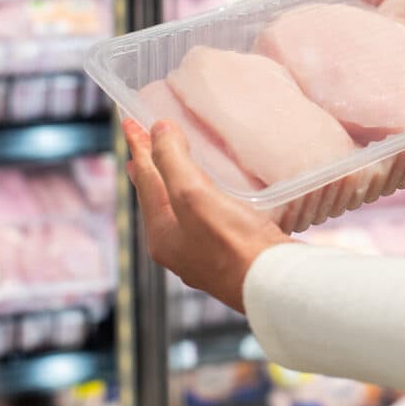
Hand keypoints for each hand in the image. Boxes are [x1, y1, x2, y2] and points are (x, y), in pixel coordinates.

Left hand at [122, 119, 294, 312]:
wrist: (275, 283)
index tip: (129, 122)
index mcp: (162, 235)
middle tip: (141, 147)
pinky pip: (207, 216)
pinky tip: (216, 192)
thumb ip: (171, 160)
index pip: (145, 181)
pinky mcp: (232, 253)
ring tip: (173, 165)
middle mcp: (179, 248)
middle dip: (151, 169)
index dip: (139, 148)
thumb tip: (159, 130)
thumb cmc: (233, 244)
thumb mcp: (193, 194)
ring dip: (175, 182)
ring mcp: (205, 254)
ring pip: (182, 208)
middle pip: (158, 197)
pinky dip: (203, 196)